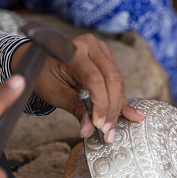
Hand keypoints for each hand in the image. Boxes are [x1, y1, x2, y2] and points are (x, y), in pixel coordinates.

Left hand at [13, 34, 144, 142]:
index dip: (99, 103)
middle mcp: (91, 46)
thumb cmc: (44, 74)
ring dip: (116, 108)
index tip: (97, 124)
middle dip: (110, 108)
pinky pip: (118, 83)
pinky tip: (135, 116)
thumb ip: (74, 108)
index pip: (94, 79)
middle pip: (111, 79)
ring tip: (110, 130)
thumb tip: (89, 129)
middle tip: (106, 131)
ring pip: (117, 83)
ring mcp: (102, 51)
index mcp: (74, 50)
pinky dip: (122, 102)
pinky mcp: (108, 60)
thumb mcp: (54, 92)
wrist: (41, 60)